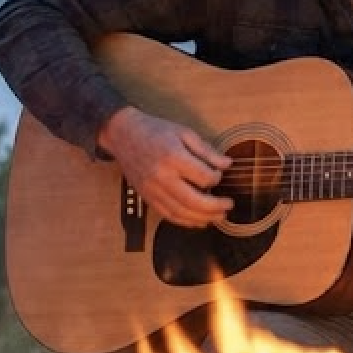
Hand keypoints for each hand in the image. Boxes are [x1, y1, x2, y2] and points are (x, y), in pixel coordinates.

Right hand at [98, 107, 233, 227]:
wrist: (123, 135)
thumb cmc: (156, 131)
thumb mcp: (185, 132)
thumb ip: (206, 151)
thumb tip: (227, 165)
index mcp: (174, 158)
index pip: (203, 177)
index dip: (217, 178)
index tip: (220, 175)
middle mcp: (162, 177)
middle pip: (192, 201)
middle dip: (215, 207)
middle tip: (229, 206)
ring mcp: (152, 190)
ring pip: (180, 212)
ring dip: (203, 218)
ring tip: (219, 217)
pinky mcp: (147, 198)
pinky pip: (167, 215)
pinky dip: (185, 222)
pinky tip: (199, 221)